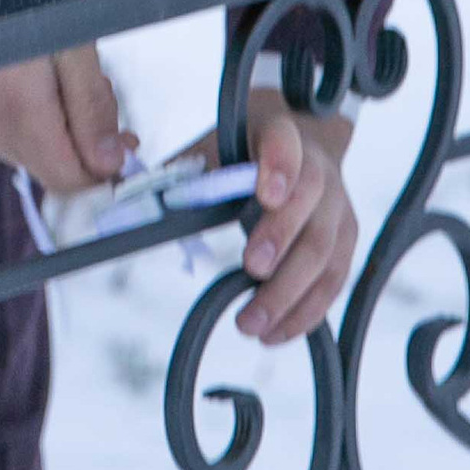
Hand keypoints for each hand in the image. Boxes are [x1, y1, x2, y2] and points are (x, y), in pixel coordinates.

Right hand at [0, 0, 133, 198]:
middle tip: (99, 89)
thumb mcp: (75, 43)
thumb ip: (92, 108)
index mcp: (20, 114)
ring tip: (64, 76)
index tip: (126, 137)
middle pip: (58, 170)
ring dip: (65, 130)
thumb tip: (111, 164)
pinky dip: (40, 123)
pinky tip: (39, 83)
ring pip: (40, 157)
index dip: (107, 167)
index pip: (73, 181)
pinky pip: (19, 142)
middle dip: (88, 141)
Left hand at [182, 103, 357, 344]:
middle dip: (281, 238)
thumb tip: (122, 209)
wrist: (300, 140)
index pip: (286, 144)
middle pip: (311, 204)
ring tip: (252, 326)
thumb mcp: (208, 149)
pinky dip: (306, 312)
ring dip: (291, 292)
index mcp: (280, 135)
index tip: (263, 195)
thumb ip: (175, 177)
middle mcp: (320, 169)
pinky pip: (333, 280)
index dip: (280, 167)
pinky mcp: (347, 240)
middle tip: (251, 270)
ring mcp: (339, 207)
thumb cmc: (240, 151)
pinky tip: (276, 334)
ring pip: (326, 251)